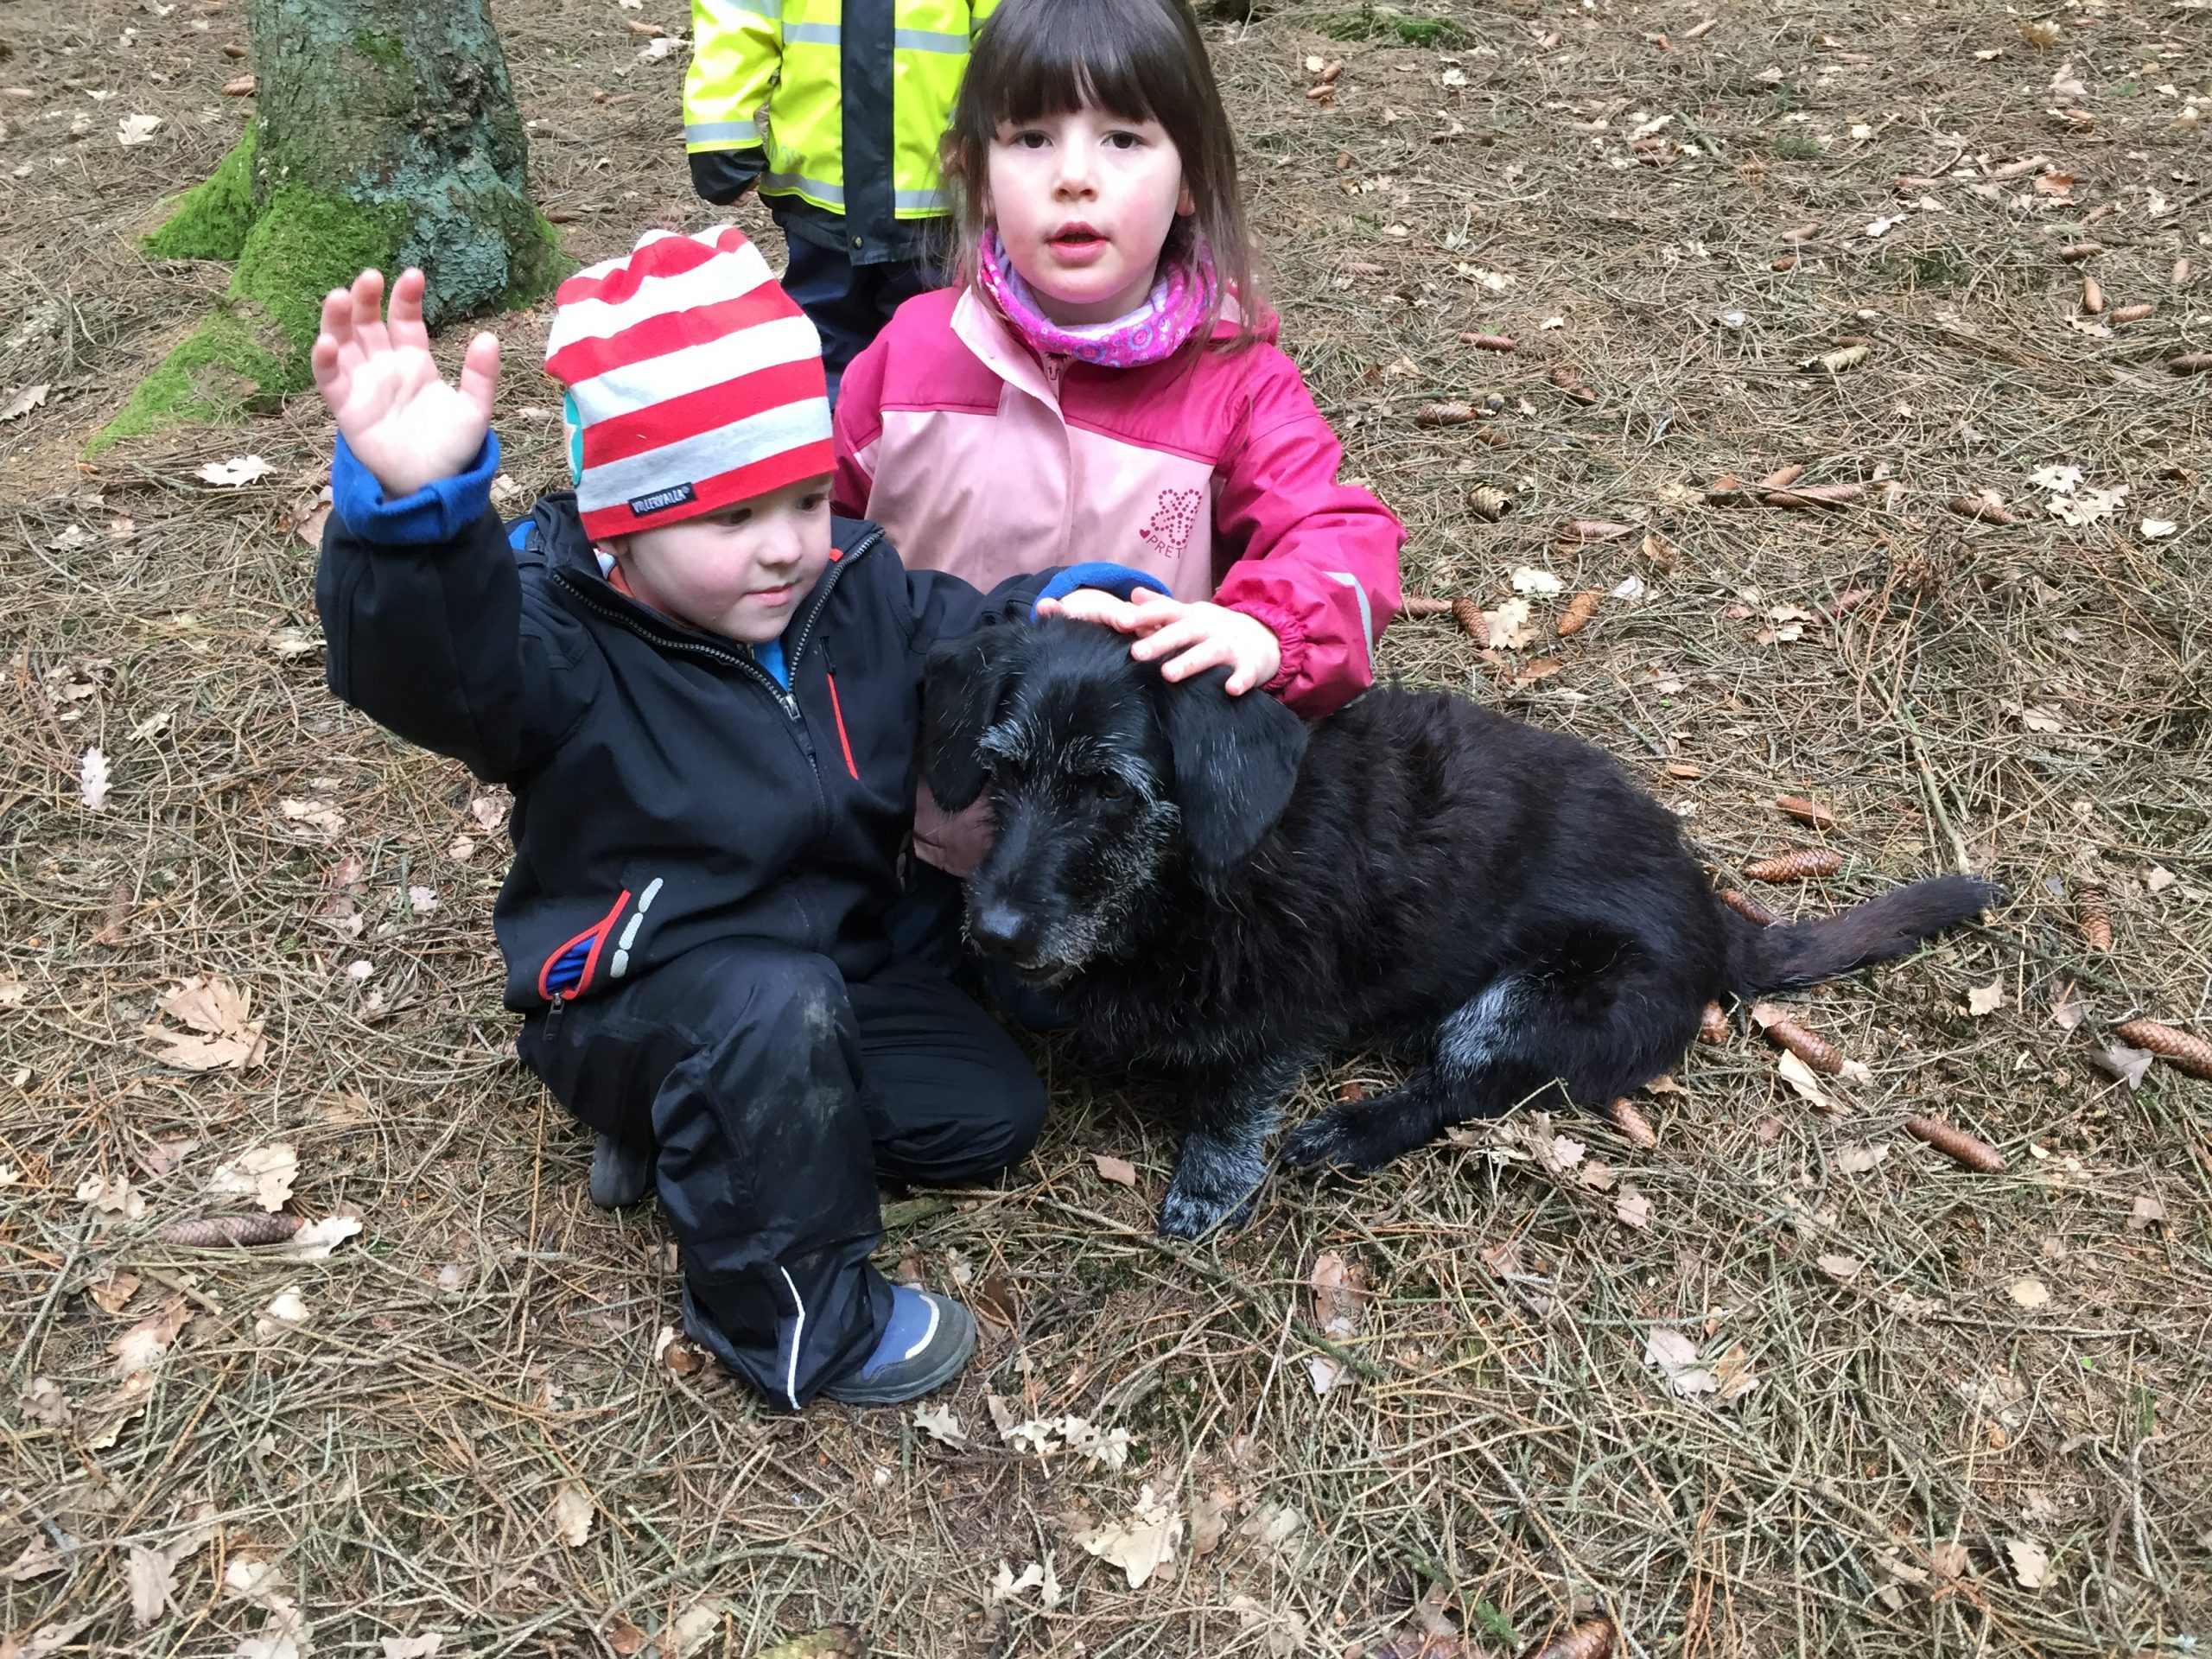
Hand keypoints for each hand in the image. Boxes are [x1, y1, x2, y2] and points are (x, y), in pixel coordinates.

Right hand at [311, 268, 499, 499]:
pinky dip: (324, 360)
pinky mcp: (346, 407)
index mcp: (415, 362)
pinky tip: (327, 342)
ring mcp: (363, 384)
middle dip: (366, 299)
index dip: (406, 298)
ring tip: (339, 296)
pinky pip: (329, 379)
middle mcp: (385, 366)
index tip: (413, 275)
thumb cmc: (452, 449)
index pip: (405, 320)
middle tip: (370, 277)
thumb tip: (489, 337)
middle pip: (368, 323)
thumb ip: (481, 377)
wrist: (431, 486)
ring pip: (343, 343)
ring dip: (338, 319)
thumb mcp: (475, 411)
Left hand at [1038, 587, 1282, 694]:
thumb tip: (1132, 594)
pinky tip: (1230, 689)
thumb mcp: (1190, 614)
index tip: (1121, 622)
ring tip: (1168, 674)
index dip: (1144, 615)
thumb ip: (1161, 606)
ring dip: (1190, 662)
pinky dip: (1240, 679)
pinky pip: (1246, 672)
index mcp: (1192, 616)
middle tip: (1136, 653)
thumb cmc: (1215, 628)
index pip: (1166, 611)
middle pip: (1183, 632)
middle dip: (1160, 641)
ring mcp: (1231, 645)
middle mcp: (1209, 628)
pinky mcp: (1251, 664)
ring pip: (1210, 652)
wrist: (1265, 634)